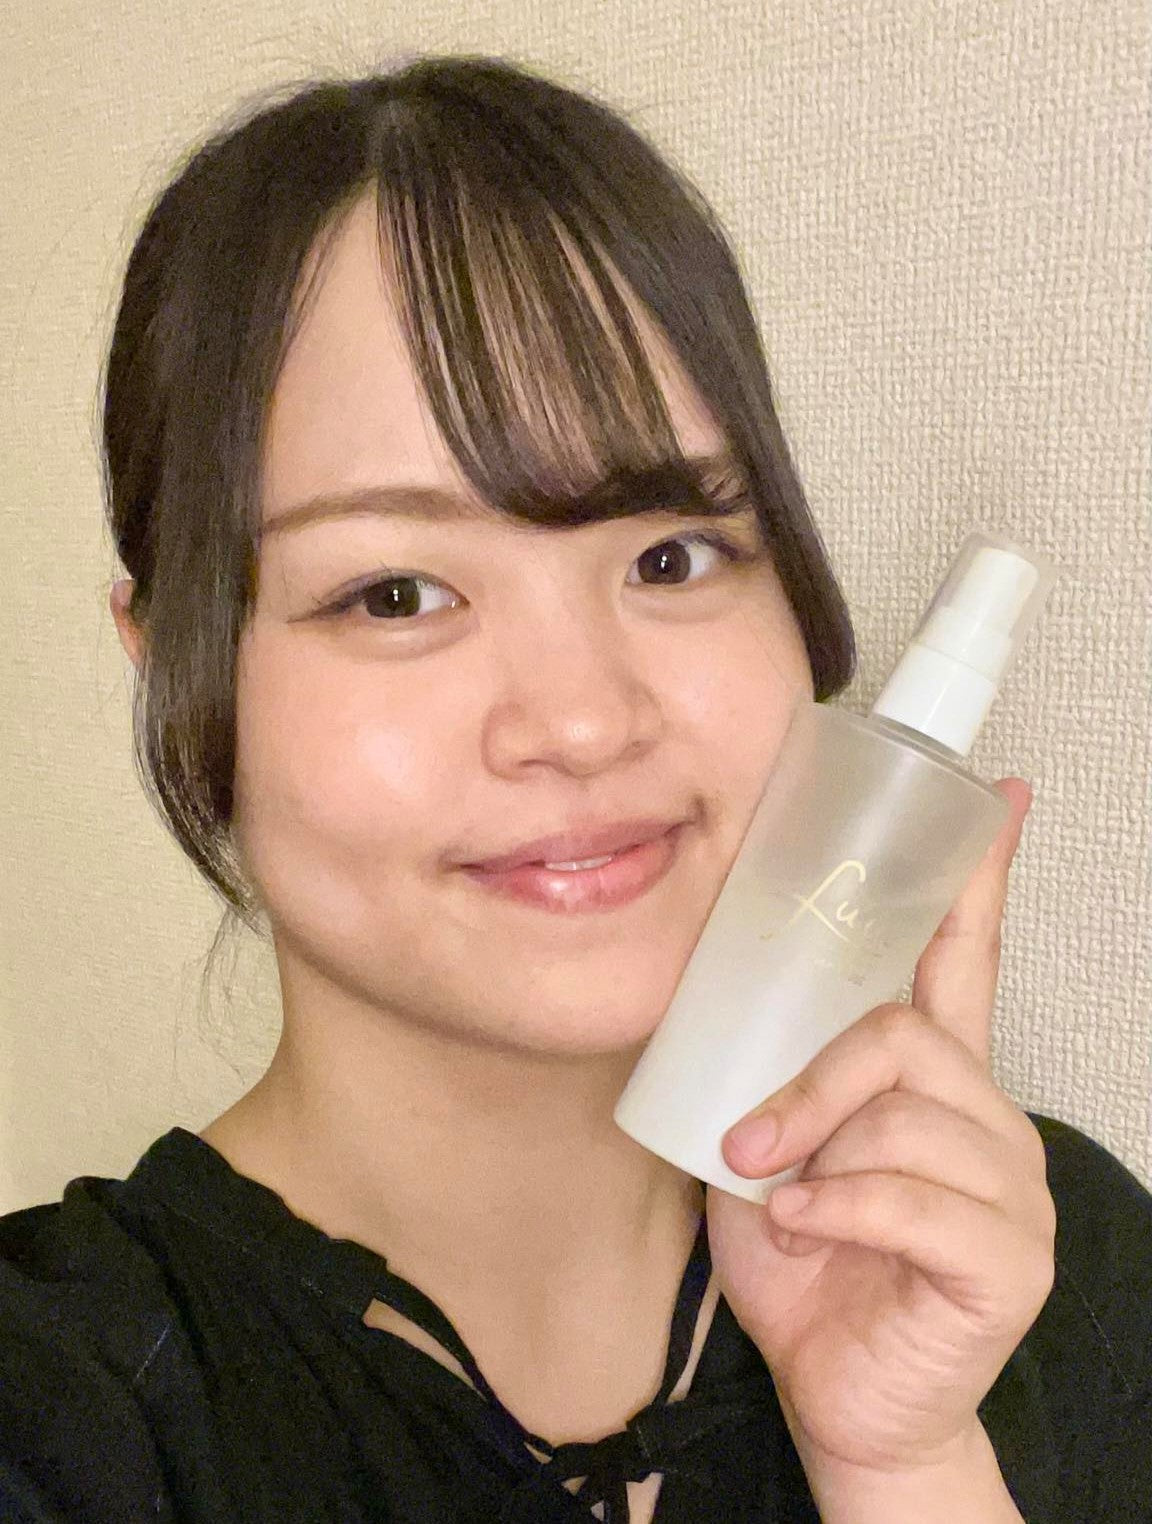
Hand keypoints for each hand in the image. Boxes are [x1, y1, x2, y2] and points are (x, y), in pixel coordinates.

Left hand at [704, 778, 1056, 1477]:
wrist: (840, 1398)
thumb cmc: (805, 1262)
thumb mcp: (770, 1149)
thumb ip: (769, 1075)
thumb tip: (716, 997)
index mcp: (933, 1082)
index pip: (964, 958)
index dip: (975, 877)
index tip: (996, 796)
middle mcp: (985, 1119)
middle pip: (905, 1035)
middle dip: (811, 1082)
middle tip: (749, 1139)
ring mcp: (1010, 1190)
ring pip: (908, 1114)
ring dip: (817, 1152)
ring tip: (777, 1194)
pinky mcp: (1009, 1260)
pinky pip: (915, 1201)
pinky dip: (839, 1211)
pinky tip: (805, 1231)